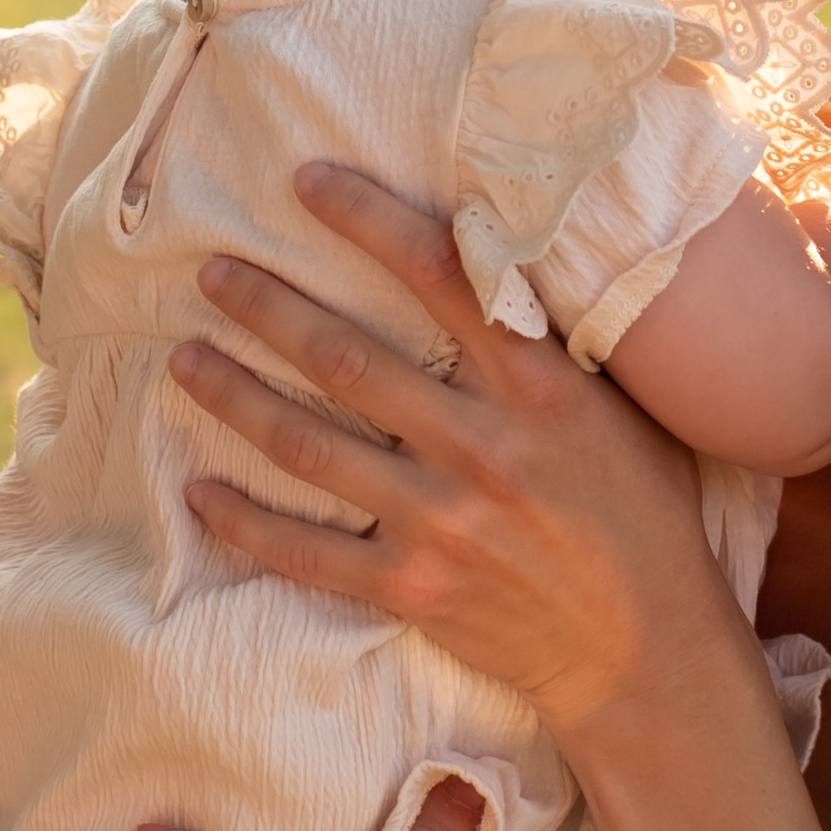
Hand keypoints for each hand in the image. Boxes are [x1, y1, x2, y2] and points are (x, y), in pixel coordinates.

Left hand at [167, 161, 755, 740]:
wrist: (645, 648)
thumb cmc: (642, 519)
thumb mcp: (624, 414)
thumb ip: (552, 350)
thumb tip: (497, 265)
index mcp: (537, 389)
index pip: (442, 277)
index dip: (367, 220)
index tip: (307, 181)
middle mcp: (481, 448)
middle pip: (346, 358)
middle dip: (267, 307)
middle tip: (211, 271)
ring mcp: (441, 522)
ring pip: (310, 445)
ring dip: (236, 397)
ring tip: (184, 360)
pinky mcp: (412, 587)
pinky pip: (307, 551)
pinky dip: (246, 522)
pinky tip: (199, 491)